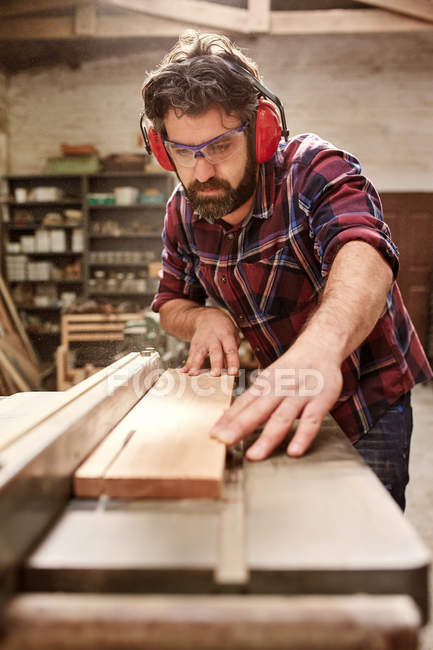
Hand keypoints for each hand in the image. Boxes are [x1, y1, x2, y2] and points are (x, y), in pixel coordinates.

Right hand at [181, 308, 239, 376]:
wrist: (208, 317)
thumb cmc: (224, 330)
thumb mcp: (233, 337)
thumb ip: (233, 354)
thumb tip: (234, 373)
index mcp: (226, 335)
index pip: (230, 350)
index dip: (233, 362)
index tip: (233, 373)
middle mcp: (214, 338)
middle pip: (215, 351)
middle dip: (215, 364)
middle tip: (215, 375)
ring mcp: (202, 341)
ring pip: (199, 353)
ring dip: (196, 364)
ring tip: (193, 374)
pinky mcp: (194, 345)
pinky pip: (190, 355)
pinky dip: (187, 364)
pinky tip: (183, 372)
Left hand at [211, 341, 342, 458]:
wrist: (321, 345)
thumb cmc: (292, 368)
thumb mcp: (270, 378)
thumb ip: (254, 400)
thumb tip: (228, 418)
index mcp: (265, 384)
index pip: (244, 403)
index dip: (228, 419)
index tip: (214, 434)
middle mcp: (280, 388)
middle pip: (258, 410)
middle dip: (240, 426)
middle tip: (224, 441)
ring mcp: (300, 394)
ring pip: (282, 417)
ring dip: (267, 437)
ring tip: (254, 455)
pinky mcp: (321, 399)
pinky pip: (312, 420)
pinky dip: (303, 436)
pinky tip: (294, 451)